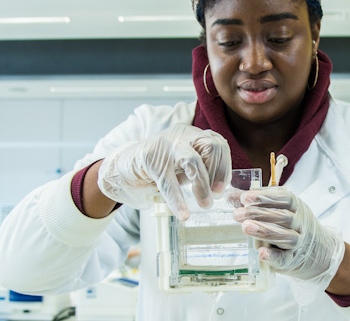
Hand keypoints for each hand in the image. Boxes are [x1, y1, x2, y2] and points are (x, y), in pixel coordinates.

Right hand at [97, 124, 230, 219]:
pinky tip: (183, 214)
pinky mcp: (150, 158)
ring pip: (193, 161)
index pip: (218, 144)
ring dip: (202, 185)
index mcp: (192, 134)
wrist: (125, 164)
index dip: (224, 166)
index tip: (223, 187)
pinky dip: (177, 200)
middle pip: (210, 147)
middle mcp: (182, 135)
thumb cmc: (160, 166)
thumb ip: (201, 169)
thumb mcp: (183, 164)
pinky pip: (168, 182)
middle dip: (217, 173)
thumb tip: (220, 188)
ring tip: (206, 204)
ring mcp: (165, 144)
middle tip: (216, 194)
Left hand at [232, 187, 345, 296]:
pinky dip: (273, 256)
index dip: (264, 197)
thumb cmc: (291, 225)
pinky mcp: (292, 260)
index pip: (283, 198)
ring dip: (265, 231)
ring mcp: (298, 242)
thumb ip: (256, 203)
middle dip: (259, 214)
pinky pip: (284, 258)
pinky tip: (261, 253)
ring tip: (245, 228)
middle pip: (282, 217)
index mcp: (296, 207)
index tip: (245, 197)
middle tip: (238, 214)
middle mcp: (299, 223)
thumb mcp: (279, 209)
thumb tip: (230, 196)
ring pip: (285, 236)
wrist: (317, 249)